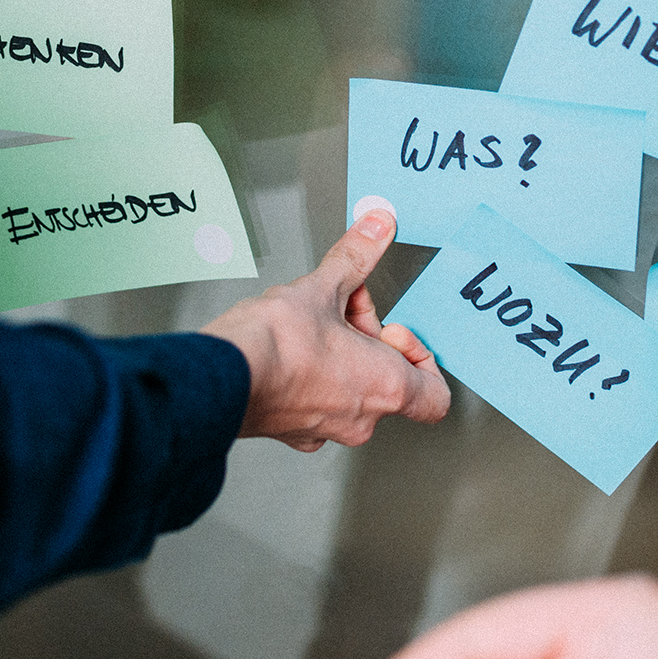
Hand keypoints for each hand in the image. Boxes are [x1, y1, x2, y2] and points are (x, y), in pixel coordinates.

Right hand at [200, 207, 449, 449]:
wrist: (223, 376)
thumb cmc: (278, 346)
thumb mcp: (324, 286)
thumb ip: (357, 256)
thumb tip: (377, 227)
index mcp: (385, 387)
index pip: (434, 396)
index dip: (421, 358)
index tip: (394, 332)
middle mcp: (361, 419)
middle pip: (384, 379)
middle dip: (367, 337)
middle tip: (343, 307)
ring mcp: (324, 429)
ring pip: (350, 391)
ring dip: (340, 356)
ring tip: (311, 322)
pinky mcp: (291, 431)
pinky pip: (316, 402)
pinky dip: (311, 376)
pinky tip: (289, 347)